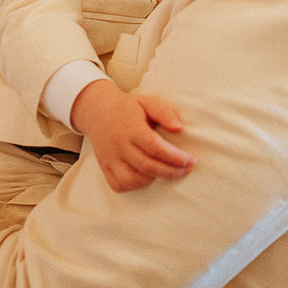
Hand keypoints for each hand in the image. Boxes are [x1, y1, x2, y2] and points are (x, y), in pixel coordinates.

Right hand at [70, 79, 195, 191]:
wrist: (97, 111)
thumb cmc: (127, 108)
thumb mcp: (147, 102)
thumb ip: (164, 113)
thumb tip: (179, 128)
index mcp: (131, 127)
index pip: (155, 147)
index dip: (175, 157)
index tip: (191, 160)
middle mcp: (119, 145)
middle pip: (147, 166)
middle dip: (171, 171)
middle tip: (188, 169)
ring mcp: (110, 158)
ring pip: (132, 179)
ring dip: (154, 179)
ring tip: (168, 171)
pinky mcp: (104, 167)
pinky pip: (119, 185)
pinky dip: (135, 186)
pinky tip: (147, 177)